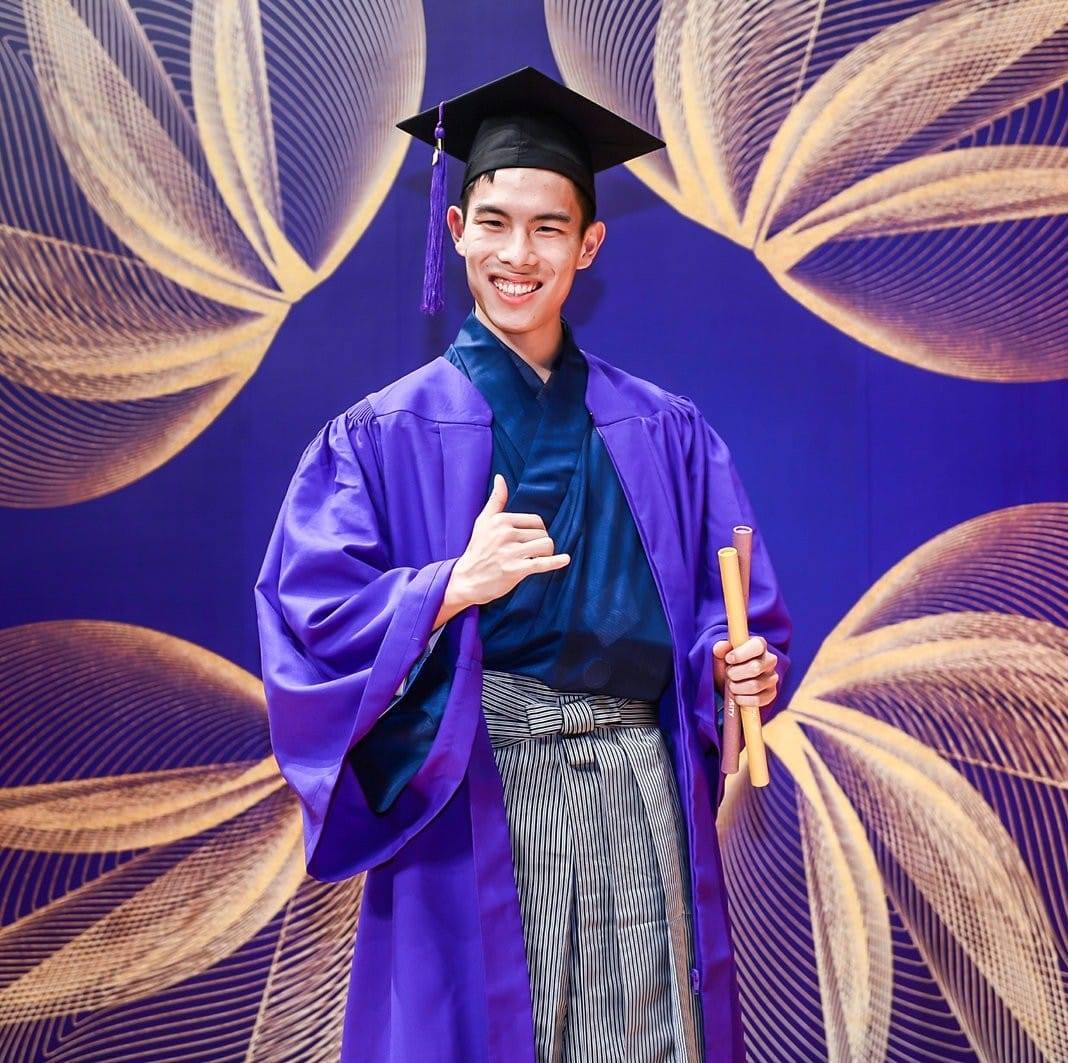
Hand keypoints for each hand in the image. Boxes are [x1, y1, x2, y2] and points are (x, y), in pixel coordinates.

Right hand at [449, 474, 570, 606]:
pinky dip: (556, 562)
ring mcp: (511, 552)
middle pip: (543, 533)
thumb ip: (496, 500)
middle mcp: (505, 534)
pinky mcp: (515, 570)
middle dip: (541, 543)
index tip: (528, 541)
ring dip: (546, 554)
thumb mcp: (483, 522)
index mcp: (500, 520)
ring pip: (546, 546)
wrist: (466, 580)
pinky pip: (542, 563)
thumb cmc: (477, 549)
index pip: (536, 520)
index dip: (537, 531)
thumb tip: (500, 477)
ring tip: (536, 559)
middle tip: (529, 552)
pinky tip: (565, 559)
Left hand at [712, 636, 778, 710]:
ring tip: (731, 685)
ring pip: (755, 685)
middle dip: (735, 673)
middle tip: (728, 674)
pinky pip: (758, 700)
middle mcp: (770, 660)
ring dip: (737, 688)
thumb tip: (719, 648)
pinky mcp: (771, 694)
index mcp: (759, 645)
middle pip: (755, 668)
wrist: (732, 682)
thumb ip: (720, 649)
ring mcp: (772, 678)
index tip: (728, 659)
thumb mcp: (721, 655)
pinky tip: (737, 696)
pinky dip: (742, 700)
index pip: (757, 646)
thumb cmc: (729, 664)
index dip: (741, 654)